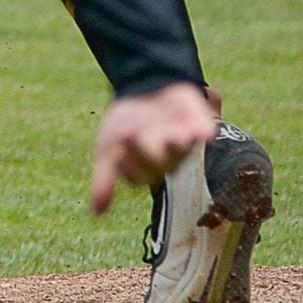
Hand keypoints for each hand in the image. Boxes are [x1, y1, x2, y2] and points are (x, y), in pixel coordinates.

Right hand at [89, 82, 217, 214]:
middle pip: (160, 163)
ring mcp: (184, 141)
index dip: (128, 165)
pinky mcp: (200, 124)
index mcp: (146, 168)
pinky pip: (205, 132)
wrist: (149, 89)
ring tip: (170, 137)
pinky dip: (203, 132)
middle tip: (134, 135)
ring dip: (175, 143)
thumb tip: (97, 214)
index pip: (137, 176)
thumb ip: (105, 178)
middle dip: (149, 151)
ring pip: (181, 149)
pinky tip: (203, 133)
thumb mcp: (108, 148)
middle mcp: (167, 159)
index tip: (116, 150)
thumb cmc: (128, 123)